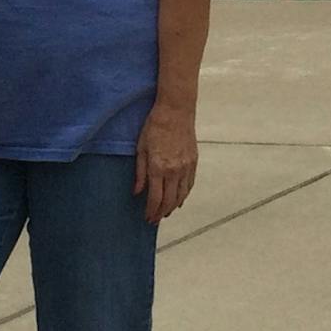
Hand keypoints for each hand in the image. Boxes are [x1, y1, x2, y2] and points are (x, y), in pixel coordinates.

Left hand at [132, 102, 197, 224]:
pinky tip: (179, 200)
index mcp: (158, 167)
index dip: (151, 211)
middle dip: (161, 213)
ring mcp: (186, 167)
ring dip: (173, 207)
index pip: (155, 198)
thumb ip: (139, 172)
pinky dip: (184, 195)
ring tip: (165, 213)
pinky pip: (189, 185)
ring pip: (181, 195)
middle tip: (154, 220)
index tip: (147, 217)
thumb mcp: (141, 148)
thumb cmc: (154, 126)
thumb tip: (137, 192)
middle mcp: (174, 171)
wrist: (176, 110)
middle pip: (169, 201)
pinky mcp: (193, 162)